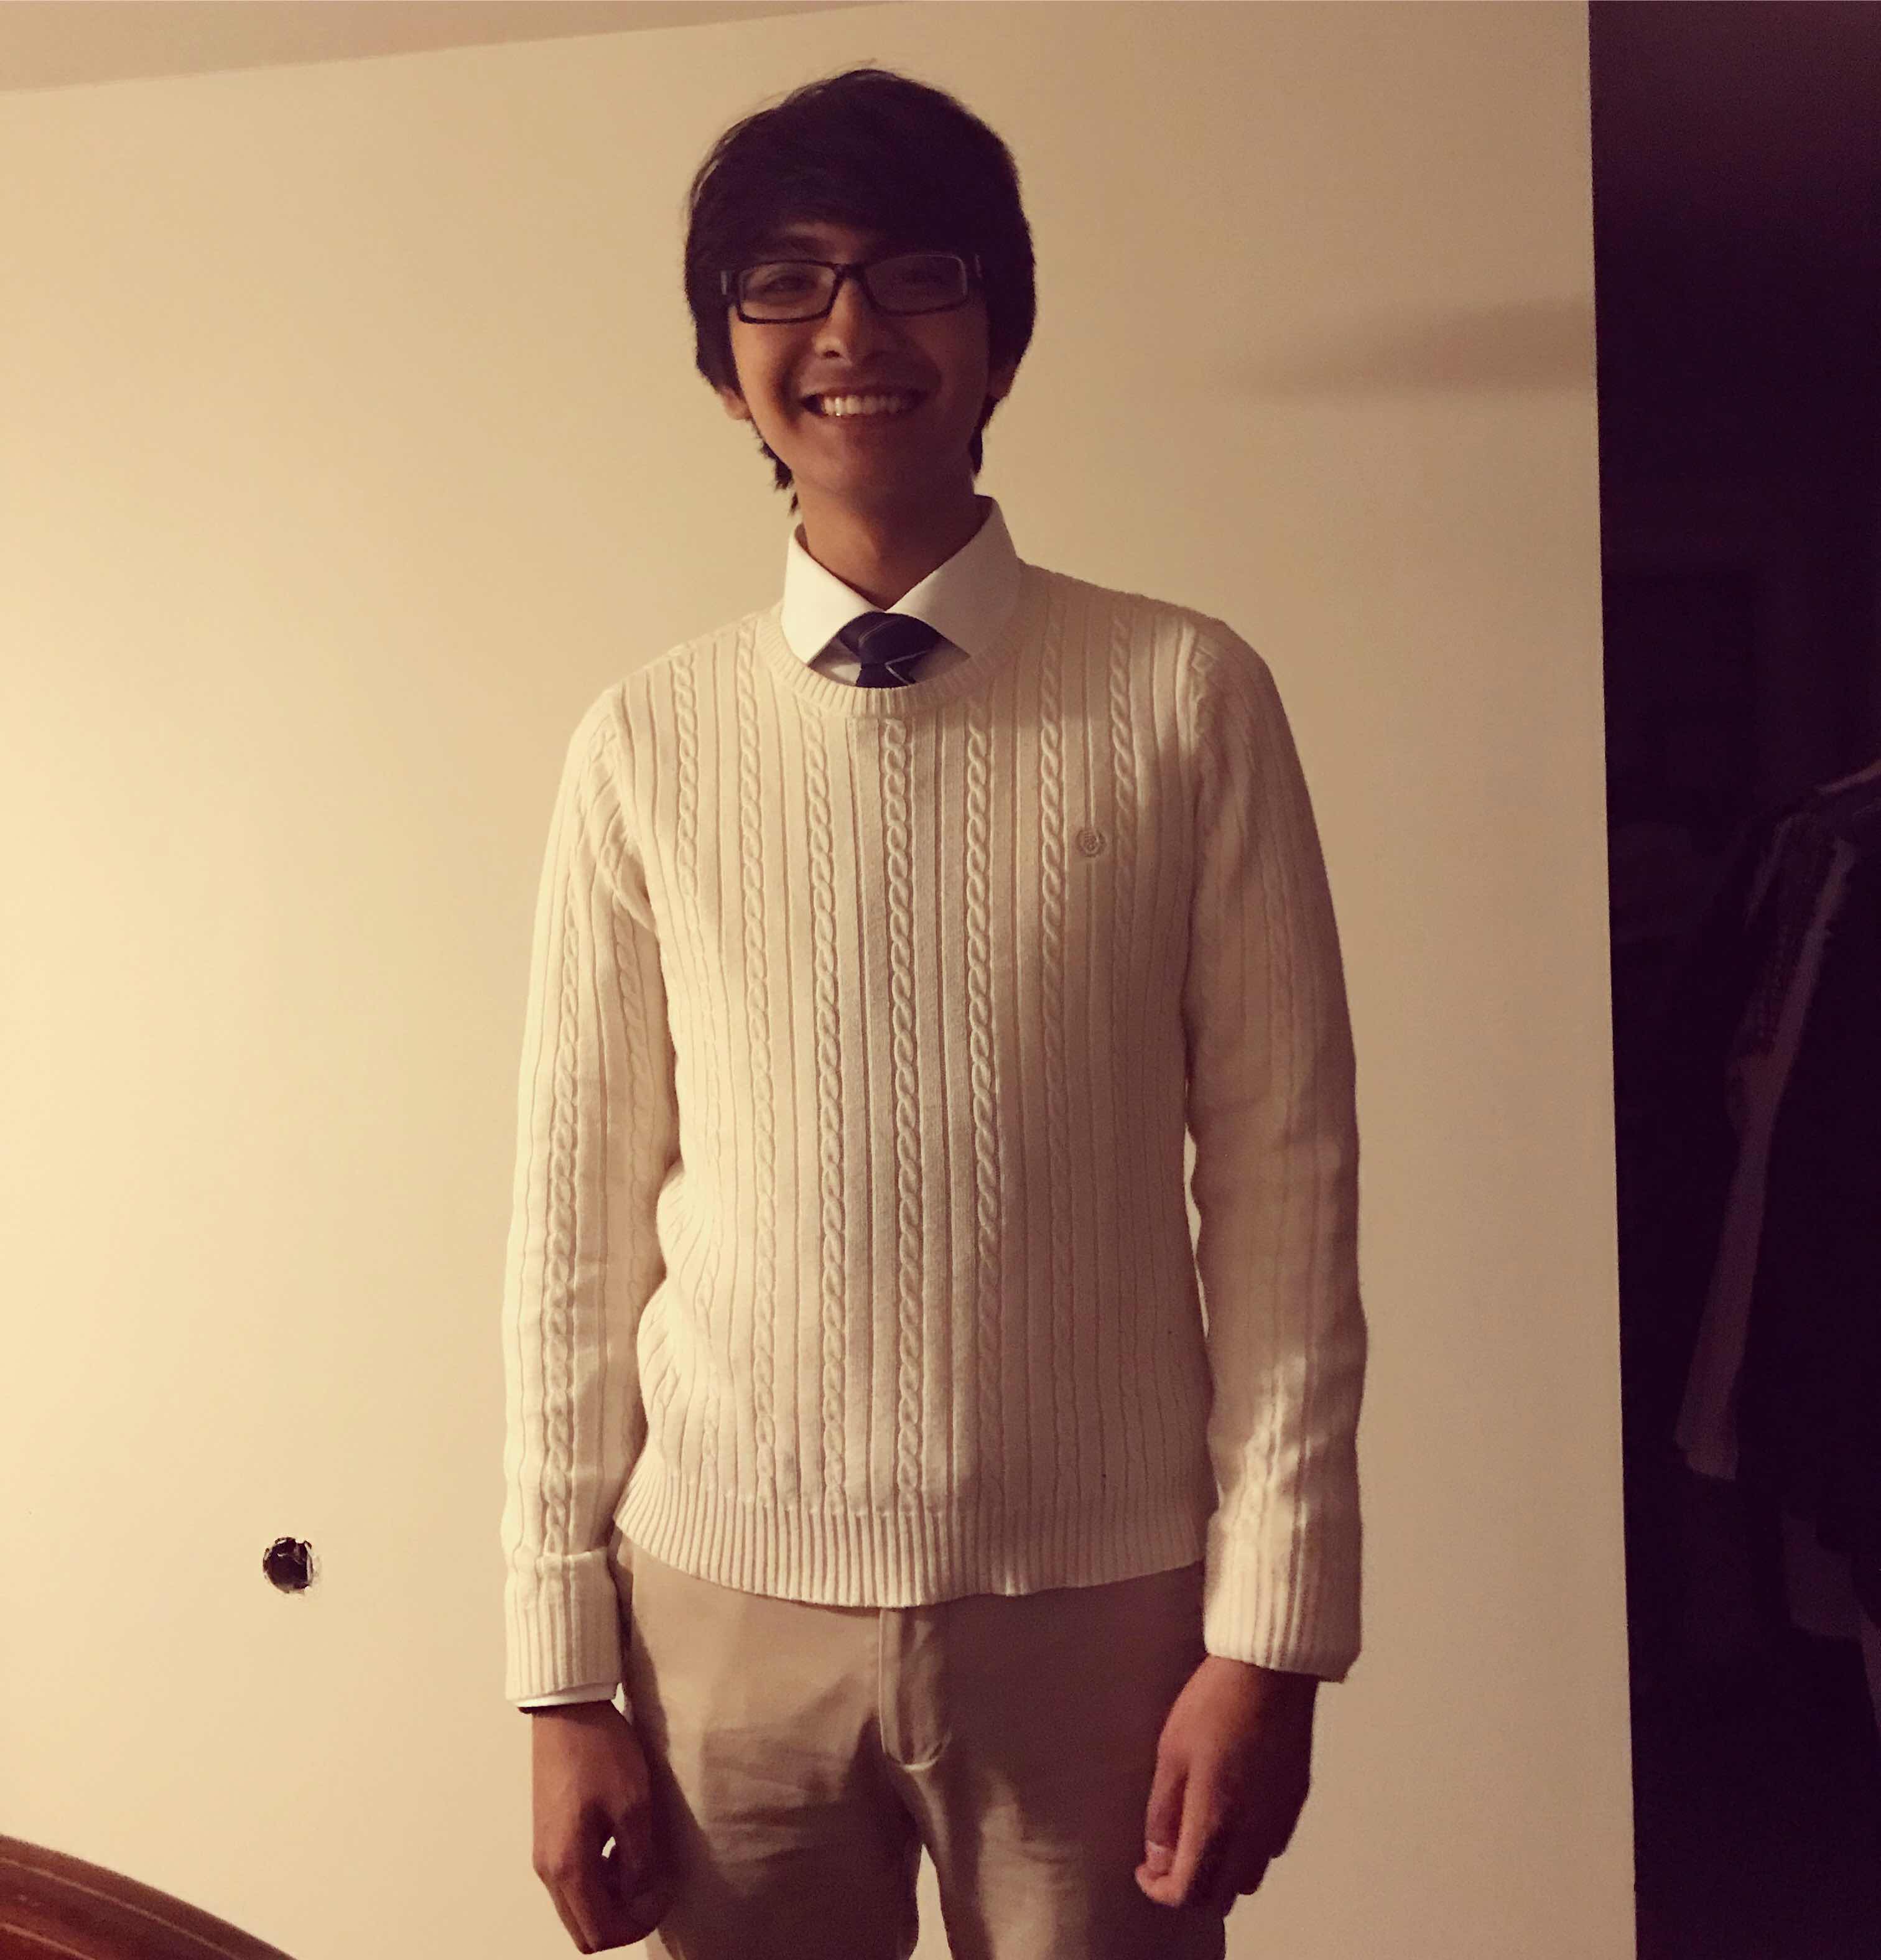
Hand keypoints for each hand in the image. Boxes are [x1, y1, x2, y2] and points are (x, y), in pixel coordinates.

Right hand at [531, 1700, 673, 1951]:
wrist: (567, 1710)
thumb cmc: (600, 1752)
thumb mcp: (632, 1805)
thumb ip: (638, 1862)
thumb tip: (644, 1898)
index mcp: (567, 1867)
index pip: (599, 1933)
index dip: (637, 1924)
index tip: (662, 1893)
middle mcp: (548, 1870)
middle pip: (584, 1929)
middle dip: (622, 1919)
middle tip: (652, 1886)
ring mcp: (544, 1854)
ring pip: (577, 1906)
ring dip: (611, 1898)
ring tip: (639, 1861)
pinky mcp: (548, 1836)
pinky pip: (572, 1881)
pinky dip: (598, 1879)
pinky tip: (620, 1846)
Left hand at [1135, 1655, 1317, 1917]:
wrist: (1270, 1672)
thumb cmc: (1212, 1707)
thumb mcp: (1171, 1754)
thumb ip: (1164, 1814)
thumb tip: (1157, 1860)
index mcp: (1217, 1826)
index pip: (1189, 1894)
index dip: (1159, 1891)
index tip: (1144, 1868)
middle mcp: (1254, 1837)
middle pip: (1221, 1897)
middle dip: (1189, 1888)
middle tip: (1168, 1855)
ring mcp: (1280, 1822)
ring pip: (1249, 1877)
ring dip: (1220, 1871)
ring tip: (1198, 1833)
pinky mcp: (1296, 1802)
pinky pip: (1269, 1849)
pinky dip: (1246, 1850)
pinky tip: (1232, 1812)